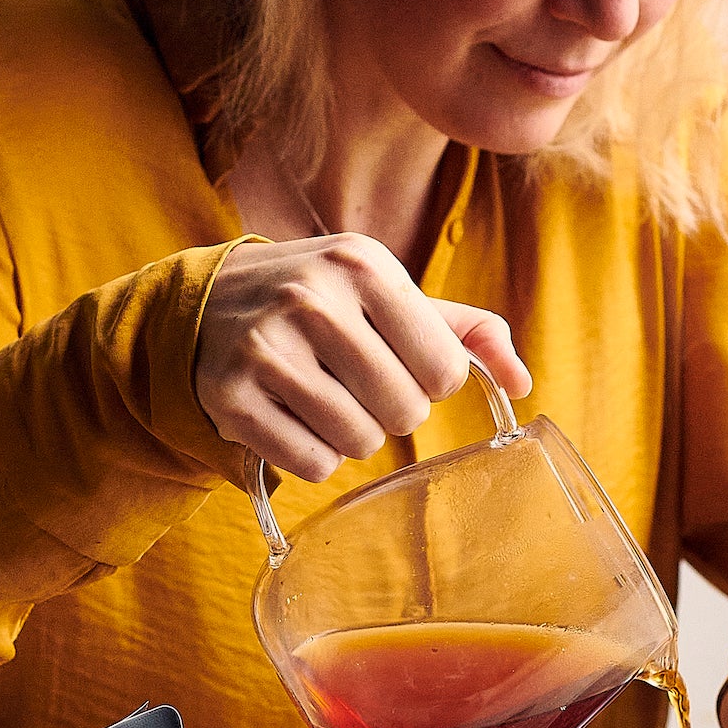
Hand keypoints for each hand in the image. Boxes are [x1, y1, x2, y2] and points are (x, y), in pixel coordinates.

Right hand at [195, 233, 529, 482]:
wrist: (205, 304)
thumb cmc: (318, 300)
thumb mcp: (386, 292)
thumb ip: (463, 331)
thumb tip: (522, 382)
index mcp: (362, 263)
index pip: (444, 368)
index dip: (431, 381)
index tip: (399, 363)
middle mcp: (311, 299)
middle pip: (404, 410)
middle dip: (392, 412)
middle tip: (358, 386)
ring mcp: (265, 348)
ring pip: (359, 441)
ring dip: (353, 436)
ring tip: (324, 400)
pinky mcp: (231, 397)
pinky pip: (313, 464)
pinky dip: (314, 456)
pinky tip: (293, 419)